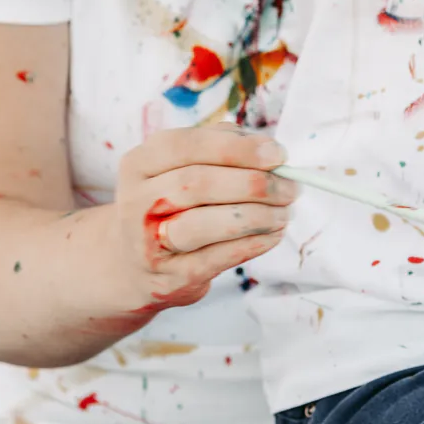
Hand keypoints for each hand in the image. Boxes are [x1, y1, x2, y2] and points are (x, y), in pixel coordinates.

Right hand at [109, 124, 295, 311]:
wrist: (133, 266)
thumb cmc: (168, 208)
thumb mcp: (177, 170)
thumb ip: (216, 149)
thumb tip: (264, 148)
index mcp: (139, 163)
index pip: (187, 146)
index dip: (236, 148)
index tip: (277, 155)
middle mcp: (136, 201)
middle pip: (197, 183)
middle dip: (253, 184)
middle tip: (290, 187)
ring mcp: (148, 242)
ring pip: (204, 223)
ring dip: (255, 216)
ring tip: (284, 212)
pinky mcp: (170, 277)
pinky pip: (217, 257)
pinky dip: (252, 244)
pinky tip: (272, 235)